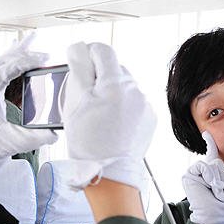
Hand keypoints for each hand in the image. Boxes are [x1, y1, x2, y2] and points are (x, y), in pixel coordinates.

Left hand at [0, 35, 57, 206]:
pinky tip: (21, 66)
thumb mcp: (13, 144)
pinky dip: (10, 68)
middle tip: (35, 40)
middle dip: (18, 51)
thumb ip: (35, 138)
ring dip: (13, 56)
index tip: (42, 57)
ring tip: (28, 44)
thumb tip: (56, 133)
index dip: (25, 61)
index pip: (5, 70)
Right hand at [62, 42, 156, 189]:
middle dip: (97, 77)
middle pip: (113, 69)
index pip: (102, 50)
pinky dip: (121, 108)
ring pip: (123, 87)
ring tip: (98, 115)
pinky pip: (133, 104)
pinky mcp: (148, 119)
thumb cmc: (89, 143)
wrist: (110, 175)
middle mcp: (134, 90)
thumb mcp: (74, 101)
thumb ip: (77, 68)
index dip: (86, 54)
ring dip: (110, 93)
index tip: (78, 64)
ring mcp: (144, 105)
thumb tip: (78, 48)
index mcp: (115, 82)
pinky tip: (111, 124)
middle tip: (83, 97)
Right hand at [182, 132, 223, 223]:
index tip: (206, 134)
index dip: (210, 143)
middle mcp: (203, 171)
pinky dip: (210, 177)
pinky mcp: (189, 176)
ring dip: (219, 180)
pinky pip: (203, 167)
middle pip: (217, 161)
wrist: (217, 216)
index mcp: (213, 172)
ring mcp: (195, 173)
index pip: (212, 154)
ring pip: (212, 165)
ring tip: (217, 192)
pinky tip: (211, 187)